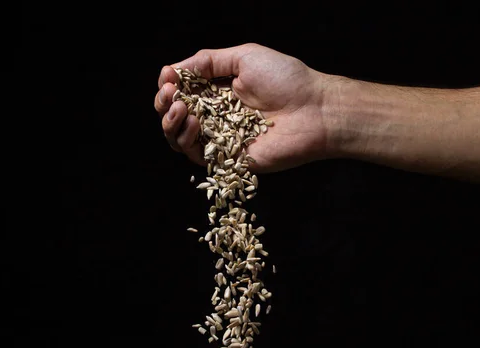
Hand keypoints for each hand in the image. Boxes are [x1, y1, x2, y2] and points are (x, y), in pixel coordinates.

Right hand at [154, 43, 338, 172]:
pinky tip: (193, 122)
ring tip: (180, 108)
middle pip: (174, 116)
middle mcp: (216, 116)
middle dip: (164, 104)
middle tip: (168, 94)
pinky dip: (187, 139)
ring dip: (170, 123)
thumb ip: (208, 61)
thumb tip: (173, 69)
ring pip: (179, 138)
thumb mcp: (244, 56)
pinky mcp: (228, 159)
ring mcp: (221, 139)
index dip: (169, 85)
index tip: (167, 77)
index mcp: (219, 92)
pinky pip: (195, 155)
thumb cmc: (287, 79)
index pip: (182, 92)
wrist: (315, 110)